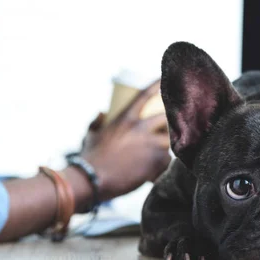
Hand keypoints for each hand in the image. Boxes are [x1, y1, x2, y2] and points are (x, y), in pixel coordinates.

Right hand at [80, 80, 171, 200]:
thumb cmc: (89, 159)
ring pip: (169, 141)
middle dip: (169, 122)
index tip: (163, 79)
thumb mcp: (90, 135)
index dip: (155, 85)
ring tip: (158, 157)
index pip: (144, 96)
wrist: (91, 180)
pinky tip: (153, 173)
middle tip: (167, 130)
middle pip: (165, 118)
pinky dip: (162, 167)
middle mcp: (140, 128)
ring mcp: (150, 144)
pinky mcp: (156, 160)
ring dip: (165, 148)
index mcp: (125, 119)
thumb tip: (102, 112)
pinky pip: (167, 160)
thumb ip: (96, 122)